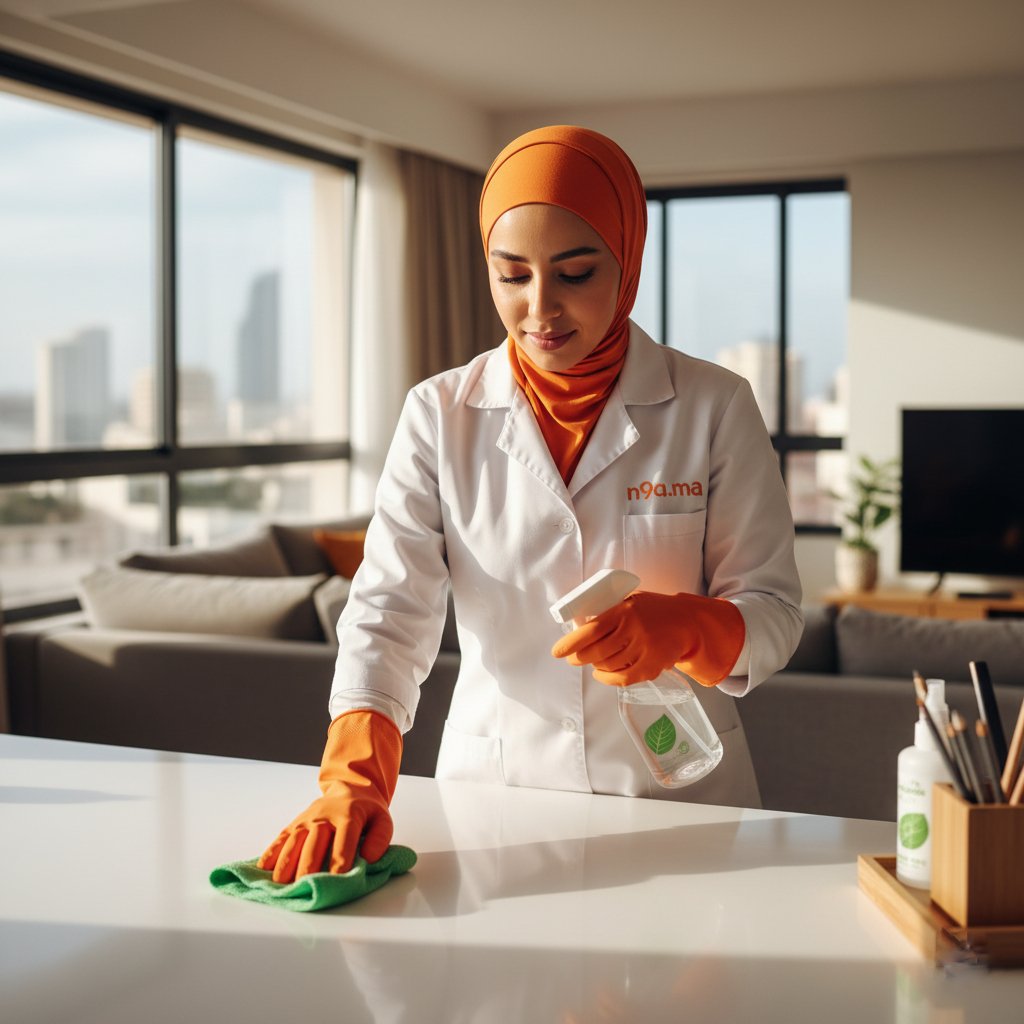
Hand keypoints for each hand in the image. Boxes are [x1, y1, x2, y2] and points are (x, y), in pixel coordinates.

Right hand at [258, 709, 402, 882]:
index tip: (336, 880)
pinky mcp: (294, 823)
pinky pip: (280, 838)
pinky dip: (271, 853)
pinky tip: (263, 869)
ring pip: (293, 841)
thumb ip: (380, 839)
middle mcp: (323, 817)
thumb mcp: (383, 820)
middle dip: (308, 867)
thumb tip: (368, 859)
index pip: (343, 841)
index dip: (340, 861)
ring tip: (280, 885)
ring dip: (286, 863)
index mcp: (348, 816)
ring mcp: (306, 819)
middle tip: (304, 887)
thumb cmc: (366, 811)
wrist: (349, 788)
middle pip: (314, 844)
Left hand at [550, 590, 744, 686]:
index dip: (570, 642)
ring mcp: (644, 648)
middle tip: (573, 658)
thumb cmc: (654, 610)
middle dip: (579, 657)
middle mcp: (634, 629)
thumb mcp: (632, 601)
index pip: (591, 629)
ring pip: (608, 664)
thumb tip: (579, 626)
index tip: (557, 651)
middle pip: (596, 651)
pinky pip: (623, 678)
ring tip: (592, 662)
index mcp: (625, 610)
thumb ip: (610, 612)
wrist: (687, 622)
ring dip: (595, 665)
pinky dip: (608, 678)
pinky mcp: (652, 665)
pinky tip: (601, 674)